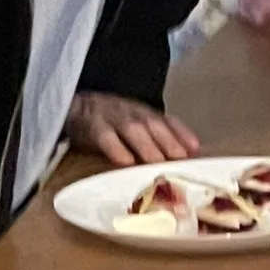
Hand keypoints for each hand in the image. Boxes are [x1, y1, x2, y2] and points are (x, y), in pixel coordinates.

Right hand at [68, 92, 199, 169]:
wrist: (74, 108)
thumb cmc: (110, 122)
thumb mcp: (134, 125)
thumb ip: (155, 138)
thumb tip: (185, 155)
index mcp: (143, 113)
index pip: (166, 119)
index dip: (181, 132)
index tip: (195, 148)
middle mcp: (131, 112)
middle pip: (152, 123)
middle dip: (167, 139)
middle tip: (180, 157)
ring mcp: (112, 117)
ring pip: (132, 129)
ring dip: (146, 145)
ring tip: (157, 161)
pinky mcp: (93, 126)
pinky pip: (105, 136)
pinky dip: (115, 148)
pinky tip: (125, 161)